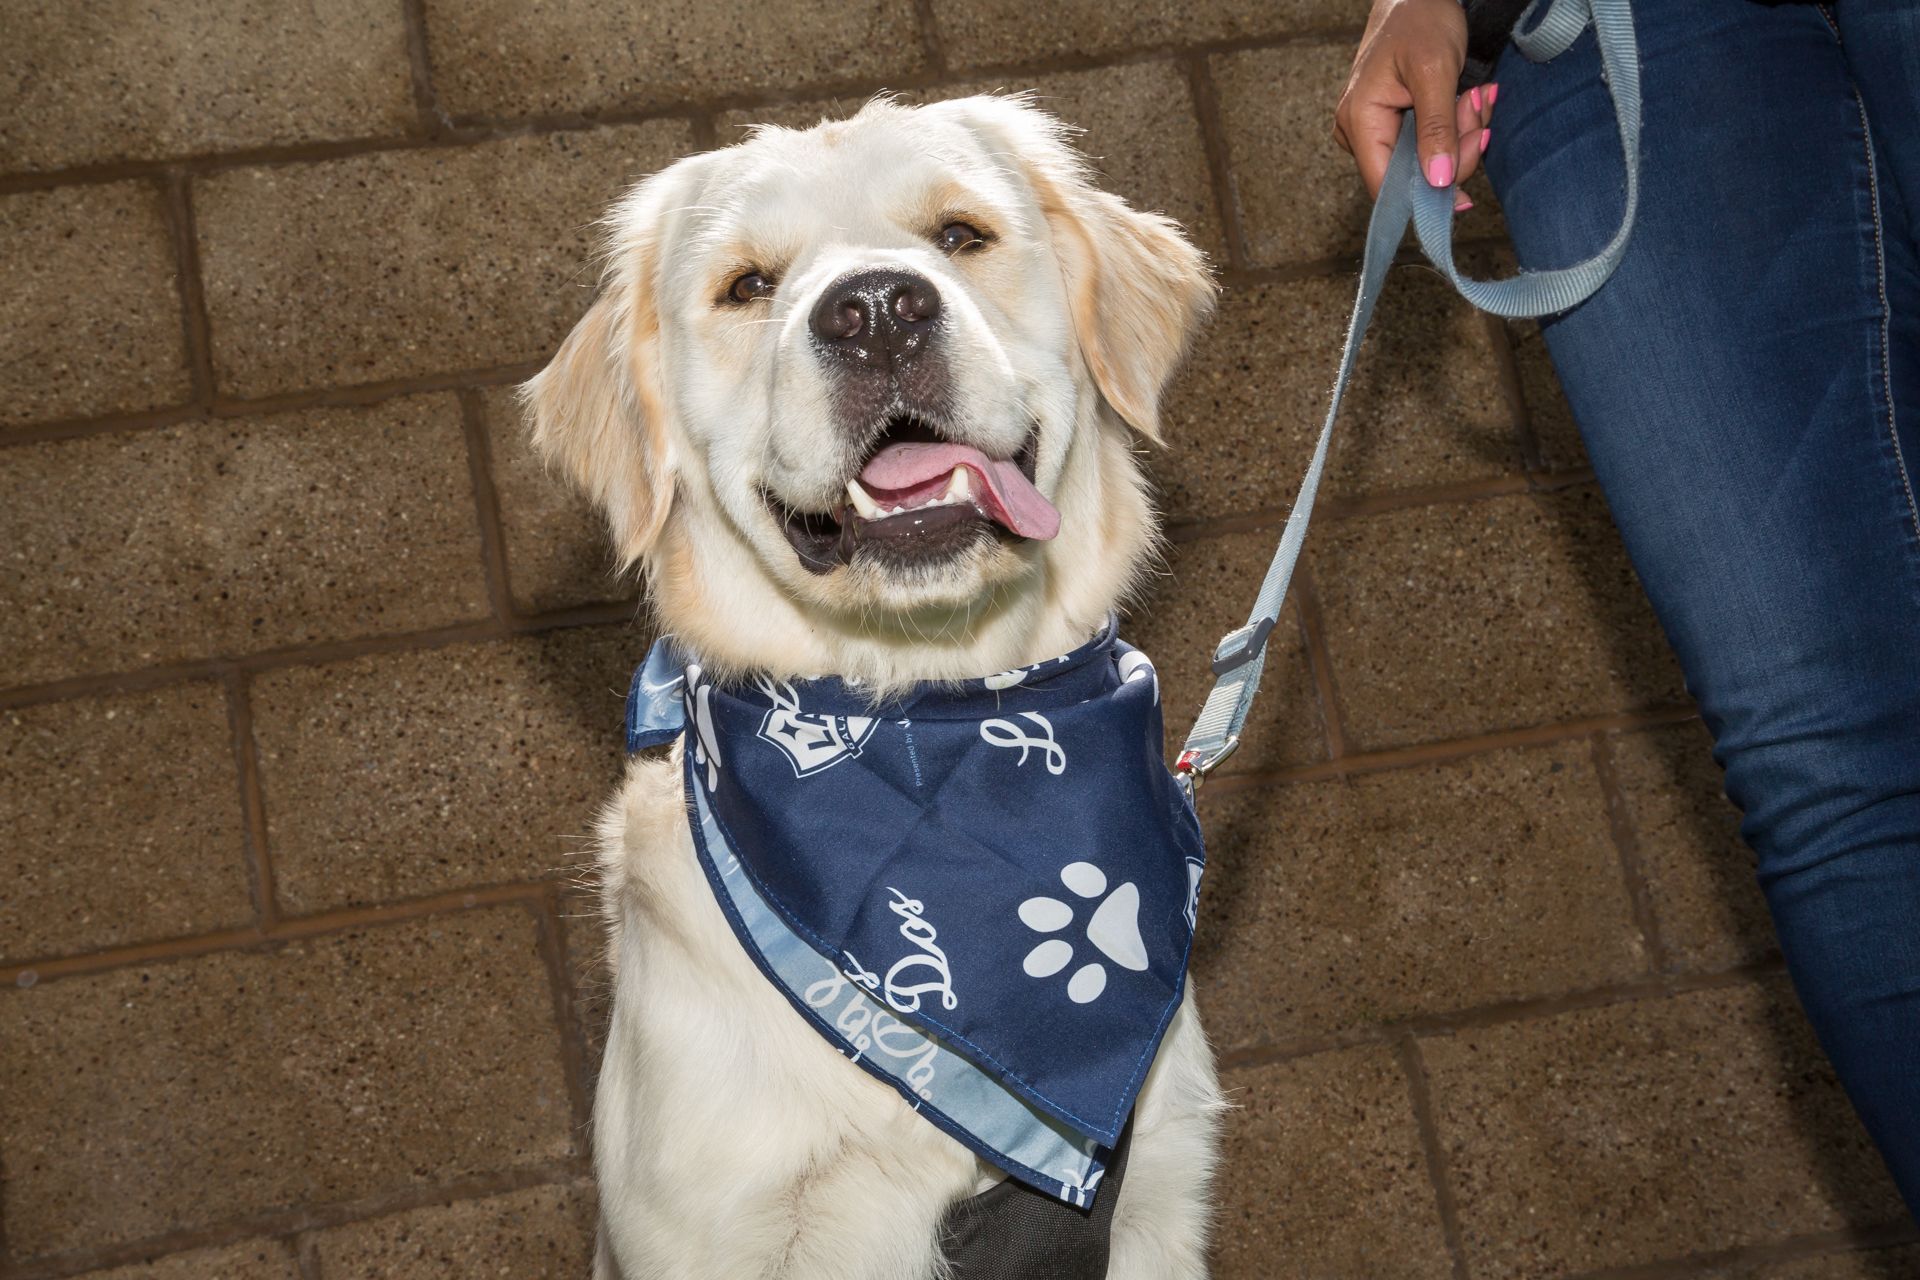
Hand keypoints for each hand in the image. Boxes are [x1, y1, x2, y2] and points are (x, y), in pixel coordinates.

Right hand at [1334, 0, 1495, 210]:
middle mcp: (1362, 133)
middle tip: (1477, 108)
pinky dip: (1457, 127)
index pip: (1386, 187)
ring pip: (1428, 161)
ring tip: (1475, 94)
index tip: (1465, 191)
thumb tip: (1438, 182)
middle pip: (1412, 177)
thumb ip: (1436, 129)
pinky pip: (1431, 144)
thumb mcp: (1435, 71)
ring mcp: (1379, 130)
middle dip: (1455, 151)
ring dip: (1462, 135)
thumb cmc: (1420, 18)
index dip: (1425, 195)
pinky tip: (1467, 99)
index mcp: (1360, 122)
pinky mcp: (1397, 124)